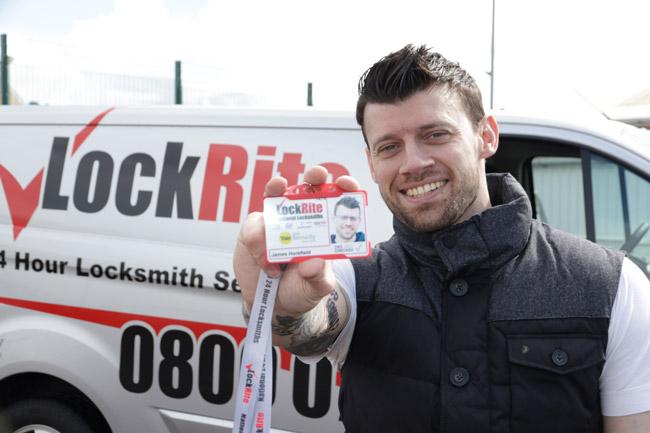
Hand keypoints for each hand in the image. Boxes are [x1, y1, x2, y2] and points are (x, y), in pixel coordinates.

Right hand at [234, 166, 358, 352]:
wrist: (274, 306)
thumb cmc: (301, 291)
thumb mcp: (317, 288)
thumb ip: (318, 277)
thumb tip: (313, 262)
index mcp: (324, 229)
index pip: (337, 202)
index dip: (343, 188)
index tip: (346, 184)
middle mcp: (301, 219)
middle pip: (309, 188)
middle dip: (314, 176)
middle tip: (317, 176)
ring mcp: (276, 222)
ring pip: (276, 196)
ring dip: (278, 190)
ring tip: (279, 189)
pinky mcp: (254, 230)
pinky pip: (254, 228)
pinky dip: (259, 246)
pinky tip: (269, 267)